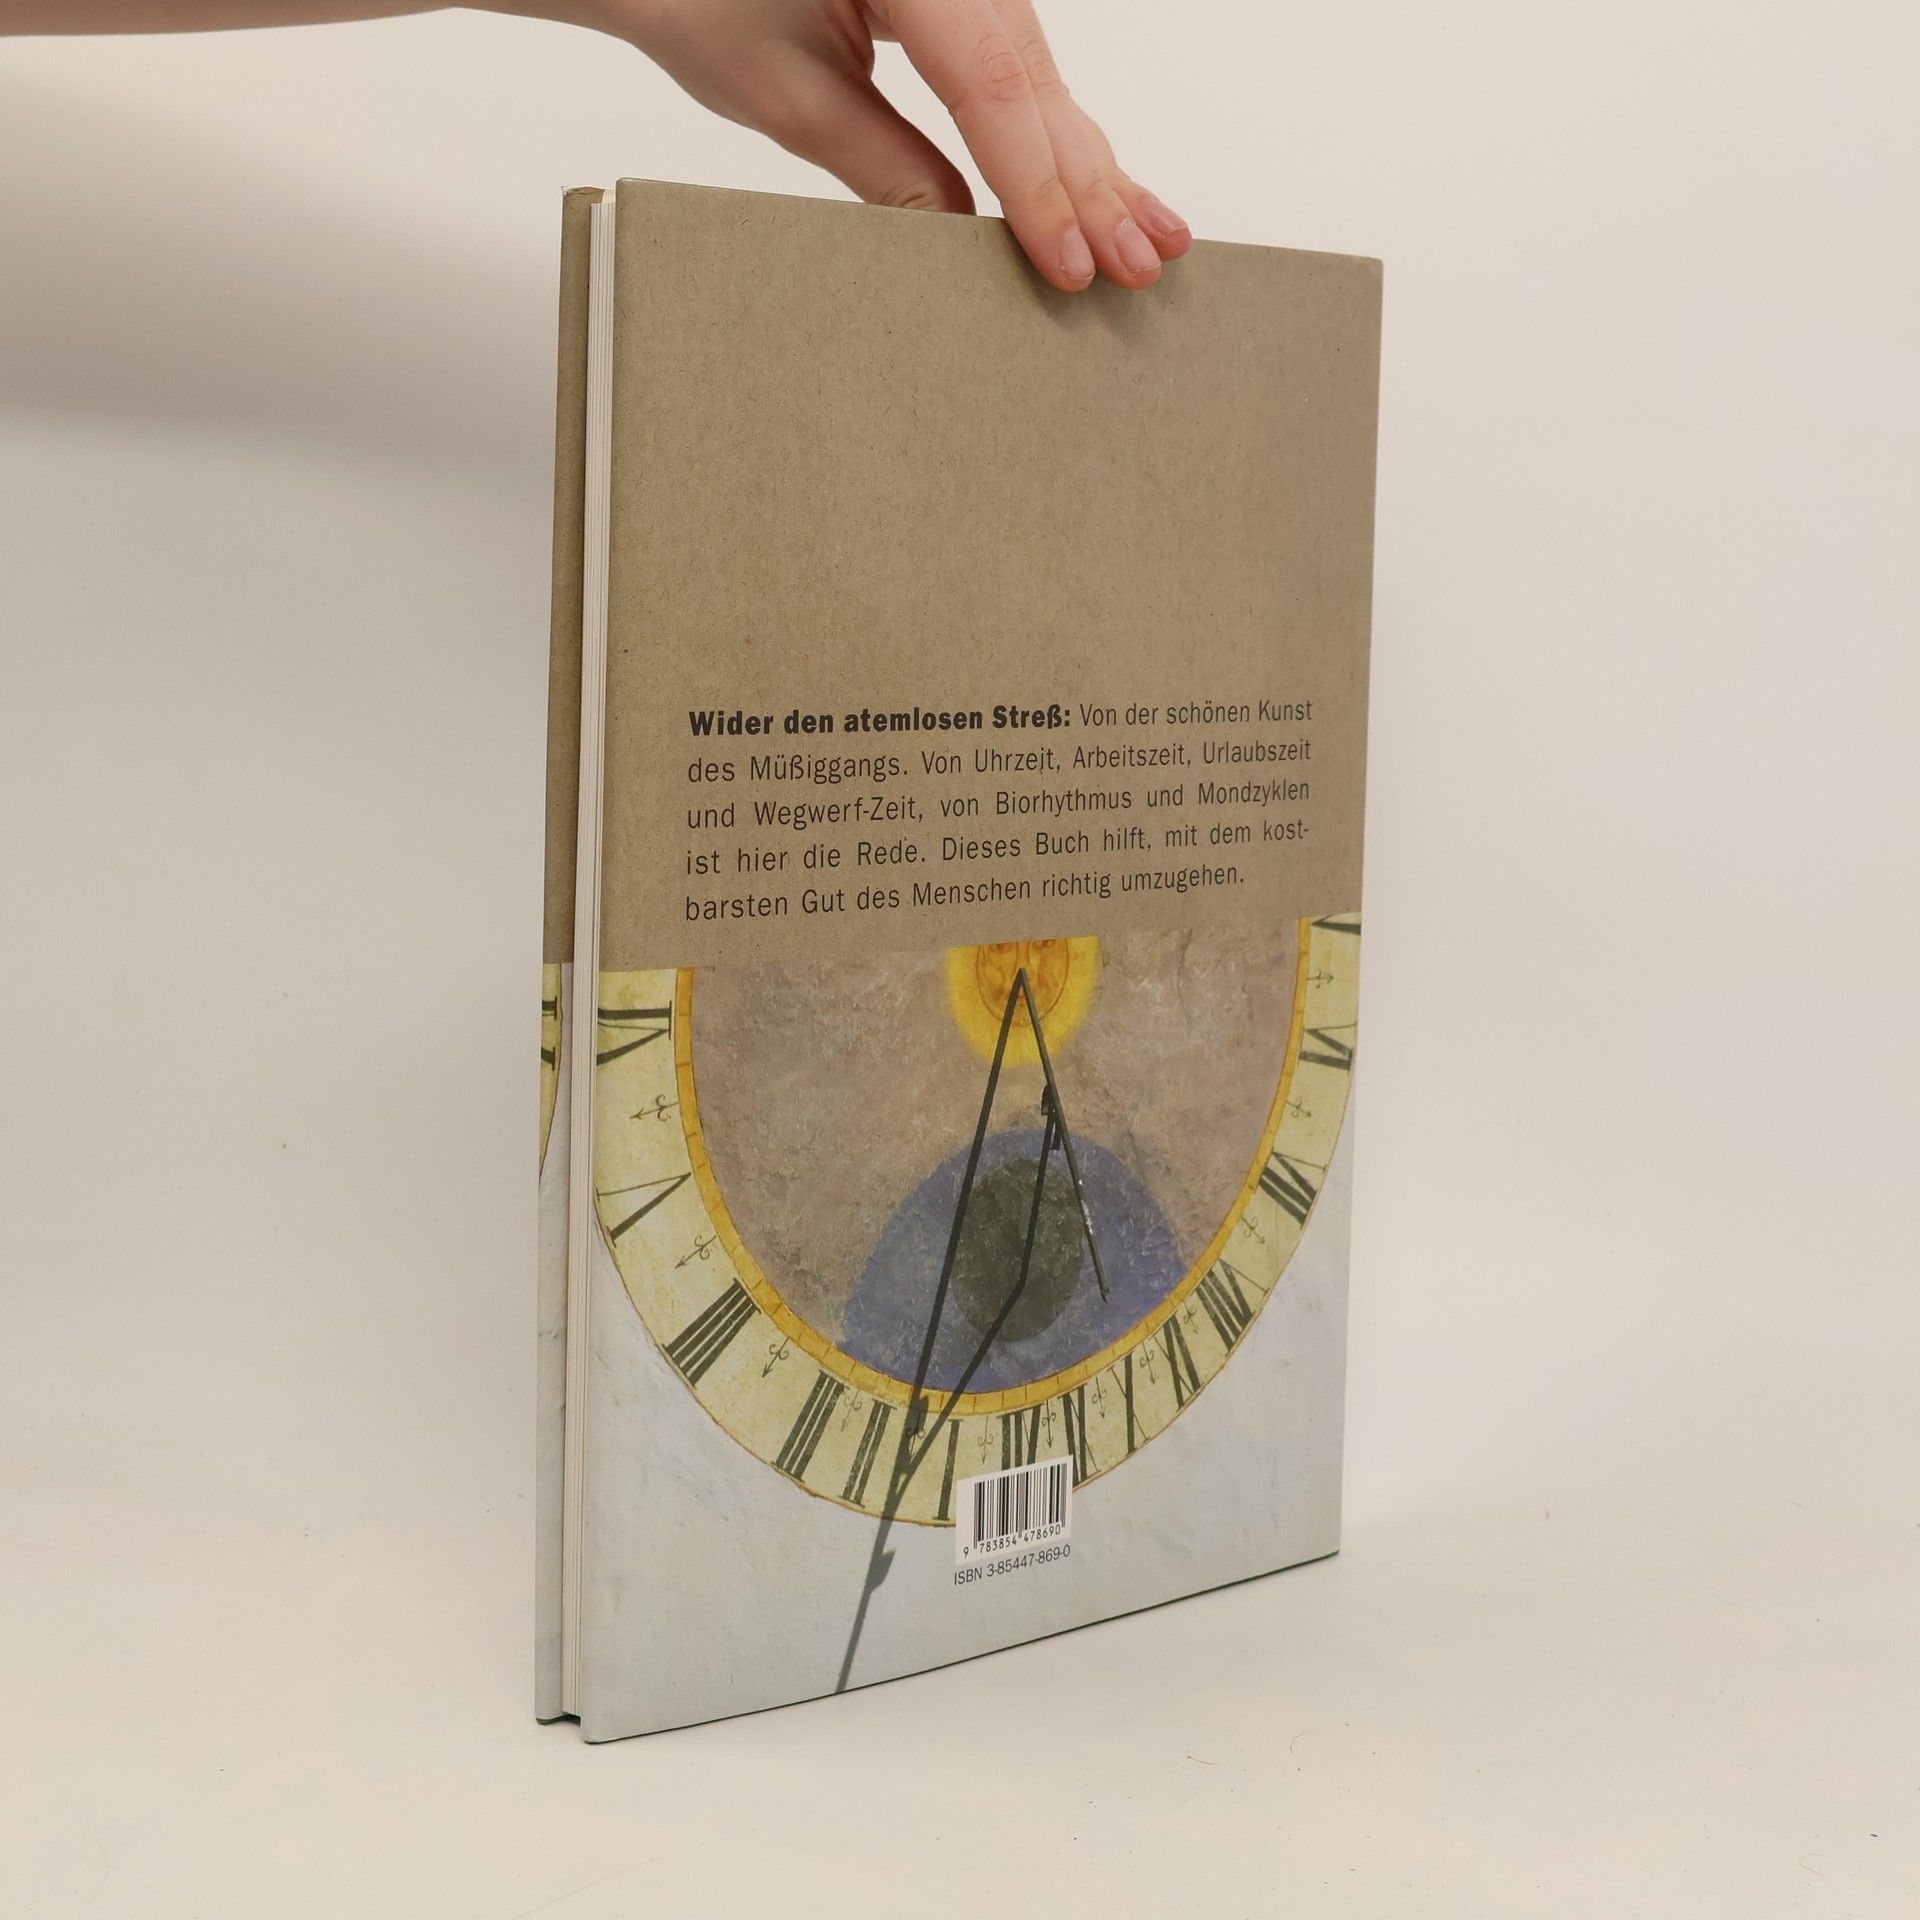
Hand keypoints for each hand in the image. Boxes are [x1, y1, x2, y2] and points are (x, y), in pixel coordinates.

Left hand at [558, 0, 1192, 290]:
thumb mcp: (789, 91)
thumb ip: (884, 162)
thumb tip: (965, 238)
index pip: (990, 82)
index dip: (1036, 184)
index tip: (1069, 262)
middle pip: (1032, 76)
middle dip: (1088, 182)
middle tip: (1136, 267)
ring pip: (1041, 74)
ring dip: (1092, 165)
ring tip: (1149, 241)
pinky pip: (1021, 64)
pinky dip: (1057, 135)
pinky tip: (1107, 186)